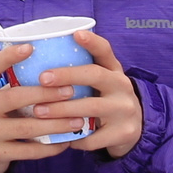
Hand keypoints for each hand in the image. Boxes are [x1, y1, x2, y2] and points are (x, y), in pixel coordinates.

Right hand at [0, 45, 79, 172]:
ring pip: (27, 127)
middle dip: (46, 94)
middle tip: (71, 90)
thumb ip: (9, 82)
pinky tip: (66, 142)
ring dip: (57, 124)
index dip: (9, 56)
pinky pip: (29, 151)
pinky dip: (50, 147)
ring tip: (78, 120)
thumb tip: (51, 66)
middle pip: (15, 97)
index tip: (31, 47)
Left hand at [34, 29, 144, 158]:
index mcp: (114, 71)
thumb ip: (81, 72)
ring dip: (61, 110)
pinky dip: (73, 138)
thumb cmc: (105, 101)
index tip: (76, 34)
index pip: (105, 51)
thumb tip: (38, 60)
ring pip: (90, 108)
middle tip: (42, 78)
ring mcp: (125, 110)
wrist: (134, 131)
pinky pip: (92, 137)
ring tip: (38, 111)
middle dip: (67, 75)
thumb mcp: (101, 84)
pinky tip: (58, 137)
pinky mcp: (123, 133)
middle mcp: (123, 86)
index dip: (92, 42)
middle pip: (95, 75)